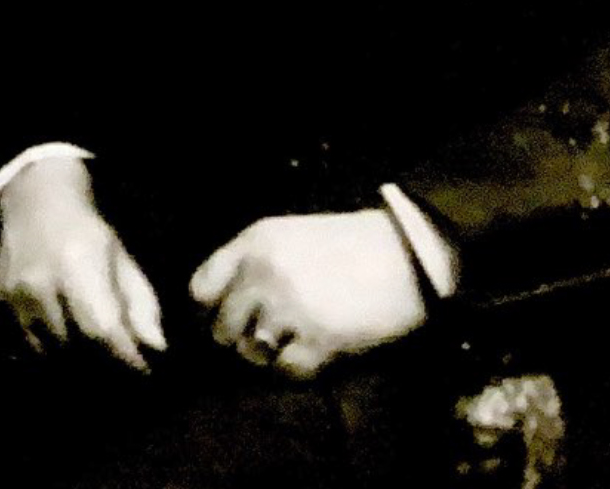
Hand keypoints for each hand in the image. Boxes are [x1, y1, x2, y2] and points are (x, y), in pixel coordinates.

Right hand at [0, 156, 165, 370]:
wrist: (36, 205)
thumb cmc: (87, 234)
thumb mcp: (122, 260)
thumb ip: (141, 305)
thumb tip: (157, 349)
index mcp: (76, 265)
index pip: (101, 327)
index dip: (125, 356)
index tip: (144, 371)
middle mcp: (38, 282)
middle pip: (74, 347)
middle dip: (102, 364)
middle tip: (120, 368)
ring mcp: (12, 297)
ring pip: (46, 354)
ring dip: (71, 364)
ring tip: (91, 361)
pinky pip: (18, 350)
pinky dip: (40, 357)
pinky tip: (57, 351)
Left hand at [188, 209, 426, 379]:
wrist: (410, 257)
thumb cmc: (349, 247)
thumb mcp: (288, 237)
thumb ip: (250, 266)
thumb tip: (219, 309)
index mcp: (253, 243)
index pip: (199, 290)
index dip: (208, 313)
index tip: (225, 322)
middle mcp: (263, 274)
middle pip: (221, 329)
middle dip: (240, 340)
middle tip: (268, 340)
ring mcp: (289, 308)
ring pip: (250, 355)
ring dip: (269, 358)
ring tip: (296, 344)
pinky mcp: (318, 340)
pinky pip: (286, 372)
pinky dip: (298, 370)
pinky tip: (318, 353)